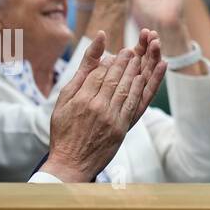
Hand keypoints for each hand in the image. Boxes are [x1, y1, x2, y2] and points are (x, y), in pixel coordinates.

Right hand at [40, 30, 165, 182]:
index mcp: (81, 99)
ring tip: (139, 59)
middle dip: (125, 62)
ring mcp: (111, 118)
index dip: (108, 62)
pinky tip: (145, 76)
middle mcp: (97, 107)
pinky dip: (142, 88)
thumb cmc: (64, 129)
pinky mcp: (122, 127)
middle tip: (130, 51)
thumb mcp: (63, 100)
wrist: (71, 162)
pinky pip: (135, 103)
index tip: (114, 54)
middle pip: (115, 78)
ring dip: (136, 71)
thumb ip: (80, 73)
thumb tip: (94, 46)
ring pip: (127, 88)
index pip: (99, 73)